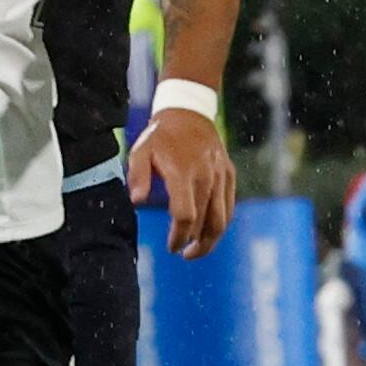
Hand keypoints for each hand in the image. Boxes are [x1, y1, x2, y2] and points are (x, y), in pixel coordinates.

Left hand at [129, 109, 235, 257]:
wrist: (189, 112)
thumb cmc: (161, 135)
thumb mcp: (140, 150)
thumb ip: (137, 175)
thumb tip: (136, 201)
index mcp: (183, 173)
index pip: (186, 215)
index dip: (179, 237)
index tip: (171, 247)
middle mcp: (206, 177)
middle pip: (206, 223)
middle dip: (194, 244)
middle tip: (182, 253)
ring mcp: (221, 176)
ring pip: (222, 219)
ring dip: (211, 240)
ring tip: (196, 250)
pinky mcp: (228, 175)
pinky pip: (229, 207)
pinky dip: (220, 224)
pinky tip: (208, 231)